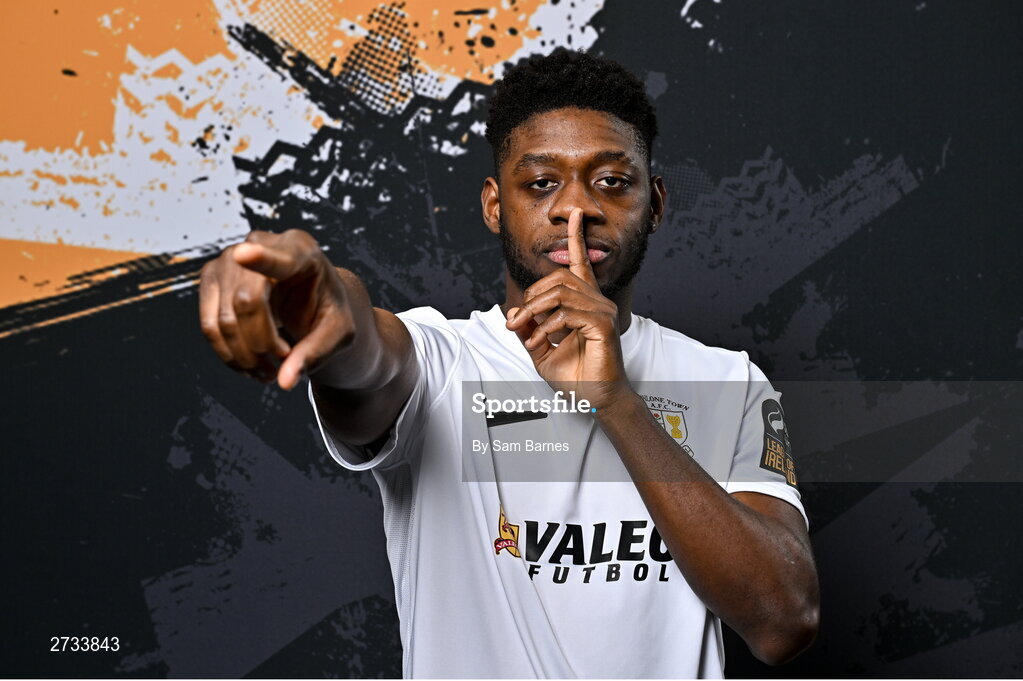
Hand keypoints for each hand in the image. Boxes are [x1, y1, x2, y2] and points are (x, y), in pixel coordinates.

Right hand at [198, 229, 354, 389]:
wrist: (310, 298)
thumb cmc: (328, 310)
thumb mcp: (338, 333)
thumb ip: (317, 353)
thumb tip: (286, 381)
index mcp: (301, 249)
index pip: (278, 258)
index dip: (260, 258)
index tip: (245, 254)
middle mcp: (260, 243)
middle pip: (247, 302)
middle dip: (261, 344)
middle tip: (282, 363)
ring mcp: (229, 259)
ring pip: (224, 320)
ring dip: (244, 356)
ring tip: (269, 371)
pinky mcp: (211, 277)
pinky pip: (210, 326)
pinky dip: (228, 353)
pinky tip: (249, 365)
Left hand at [504, 208, 631, 409]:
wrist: (595, 400)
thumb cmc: (576, 377)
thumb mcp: (542, 351)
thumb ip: (528, 331)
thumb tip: (512, 315)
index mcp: (584, 303)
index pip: (580, 263)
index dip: (577, 238)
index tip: (575, 215)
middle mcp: (596, 302)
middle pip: (558, 278)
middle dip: (531, 298)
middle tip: (516, 322)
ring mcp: (602, 312)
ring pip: (561, 293)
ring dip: (535, 313)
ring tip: (527, 334)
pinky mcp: (604, 326)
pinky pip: (568, 313)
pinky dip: (548, 327)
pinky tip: (542, 341)